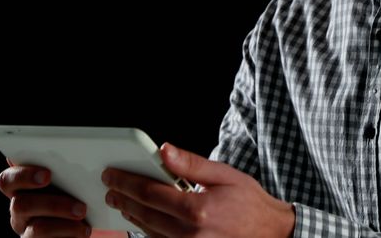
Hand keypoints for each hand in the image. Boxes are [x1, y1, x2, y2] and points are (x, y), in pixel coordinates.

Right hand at [0, 163, 95, 236]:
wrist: (81, 221)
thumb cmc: (72, 193)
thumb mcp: (68, 180)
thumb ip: (64, 171)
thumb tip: (80, 163)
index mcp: (20, 188)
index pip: (7, 180)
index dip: (23, 176)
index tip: (47, 175)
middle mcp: (18, 209)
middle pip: (21, 205)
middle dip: (54, 205)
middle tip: (80, 207)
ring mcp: (26, 230)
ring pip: (38, 228)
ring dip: (66, 225)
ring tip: (85, 222)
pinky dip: (69, 235)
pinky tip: (83, 231)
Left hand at [102, 143, 294, 237]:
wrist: (270, 233)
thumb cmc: (249, 203)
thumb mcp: (225, 175)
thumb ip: (192, 164)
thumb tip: (164, 150)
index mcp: (198, 209)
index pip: (150, 193)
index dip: (126, 182)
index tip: (112, 175)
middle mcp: (191, 234)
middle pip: (144, 214)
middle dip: (122, 199)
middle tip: (109, 188)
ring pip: (148, 232)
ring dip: (131, 216)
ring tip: (121, 202)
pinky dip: (147, 231)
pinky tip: (141, 219)